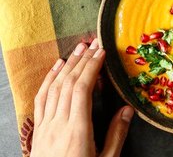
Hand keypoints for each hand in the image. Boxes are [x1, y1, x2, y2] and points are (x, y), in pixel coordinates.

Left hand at [30, 39, 133, 156]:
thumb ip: (116, 135)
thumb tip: (127, 109)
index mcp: (78, 130)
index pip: (82, 89)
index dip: (92, 67)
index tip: (101, 52)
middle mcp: (59, 123)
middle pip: (69, 83)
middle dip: (82, 60)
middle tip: (93, 42)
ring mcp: (46, 125)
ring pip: (54, 87)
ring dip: (67, 65)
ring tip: (78, 49)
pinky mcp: (39, 128)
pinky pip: (42, 98)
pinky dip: (49, 79)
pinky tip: (56, 67)